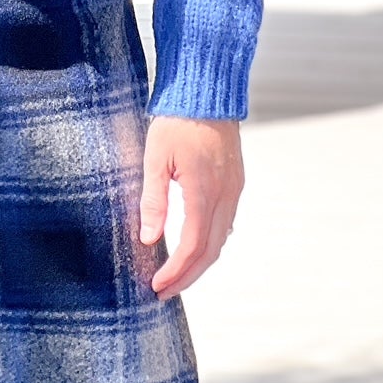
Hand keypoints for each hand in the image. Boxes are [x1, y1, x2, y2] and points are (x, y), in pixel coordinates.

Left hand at [136, 114, 242, 298]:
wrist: (208, 92)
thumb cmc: (177, 121)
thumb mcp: (155, 158)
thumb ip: (153, 200)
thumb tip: (148, 238)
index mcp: (204, 191)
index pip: (193, 246)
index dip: (176, 271)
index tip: (157, 285)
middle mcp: (225, 195)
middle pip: (210, 251)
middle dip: (188, 276)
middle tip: (163, 290)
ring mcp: (233, 189)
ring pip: (220, 239)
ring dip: (200, 262)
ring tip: (176, 274)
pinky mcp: (235, 182)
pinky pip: (225, 222)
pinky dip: (210, 242)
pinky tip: (194, 246)